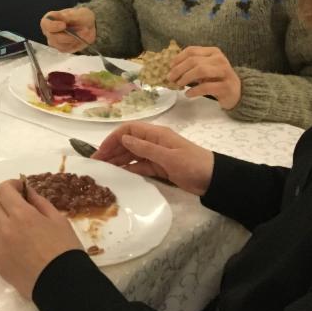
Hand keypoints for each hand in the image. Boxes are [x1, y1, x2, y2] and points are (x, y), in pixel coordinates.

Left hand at [0, 178, 82, 300]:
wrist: (62, 285)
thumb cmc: (65, 249)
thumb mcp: (58, 219)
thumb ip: (40, 202)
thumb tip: (27, 191)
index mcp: (22, 214)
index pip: (3, 190)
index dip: (10, 185)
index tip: (19, 189)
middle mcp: (5, 228)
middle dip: (3, 201)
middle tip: (16, 207)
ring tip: (12, 227)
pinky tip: (11, 245)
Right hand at [40, 7, 96, 52]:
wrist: (87, 25)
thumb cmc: (80, 17)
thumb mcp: (78, 13)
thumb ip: (70, 16)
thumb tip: (62, 17)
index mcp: (49, 19)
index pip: (45, 24)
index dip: (53, 26)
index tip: (64, 25)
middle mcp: (49, 31)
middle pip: (53, 37)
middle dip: (69, 35)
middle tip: (84, 30)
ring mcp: (54, 41)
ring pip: (61, 45)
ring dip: (75, 40)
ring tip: (86, 32)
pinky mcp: (62, 48)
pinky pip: (68, 49)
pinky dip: (77, 44)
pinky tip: (84, 38)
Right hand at [93, 122, 213, 195]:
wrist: (213, 179)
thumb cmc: (192, 164)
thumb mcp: (168, 157)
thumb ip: (145, 148)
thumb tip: (124, 139)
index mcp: (156, 134)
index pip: (129, 130)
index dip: (113, 138)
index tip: (101, 151)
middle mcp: (154, 142)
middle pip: (128, 142)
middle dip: (112, 150)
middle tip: (97, 163)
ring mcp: (157, 155)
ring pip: (132, 154)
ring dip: (118, 160)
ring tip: (104, 169)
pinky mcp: (160, 167)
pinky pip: (140, 165)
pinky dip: (129, 168)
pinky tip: (119, 174)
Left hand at [167, 46, 241, 109]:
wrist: (237, 92)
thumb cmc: (217, 79)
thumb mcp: (205, 68)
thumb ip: (192, 66)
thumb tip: (171, 69)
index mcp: (213, 52)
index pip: (191, 50)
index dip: (178, 58)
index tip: (170, 67)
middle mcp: (220, 59)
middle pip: (194, 61)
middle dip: (179, 69)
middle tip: (170, 78)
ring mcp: (225, 72)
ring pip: (201, 70)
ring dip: (186, 78)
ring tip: (178, 85)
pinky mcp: (226, 86)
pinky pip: (206, 87)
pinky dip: (194, 90)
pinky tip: (188, 94)